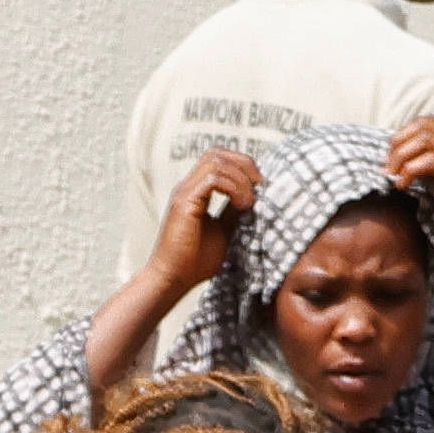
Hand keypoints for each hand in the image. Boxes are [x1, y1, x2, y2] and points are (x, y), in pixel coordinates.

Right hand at [151, 147, 260, 286]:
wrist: (172, 279)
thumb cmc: (195, 261)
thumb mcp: (225, 230)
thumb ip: (235, 211)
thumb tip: (256, 197)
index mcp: (195, 191)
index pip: (220, 160)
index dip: (244, 166)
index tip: (261, 187)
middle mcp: (188, 186)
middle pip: (218, 153)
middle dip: (245, 164)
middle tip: (260, 186)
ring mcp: (184, 192)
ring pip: (216, 161)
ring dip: (240, 178)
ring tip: (249, 202)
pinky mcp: (184, 202)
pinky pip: (212, 178)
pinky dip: (233, 188)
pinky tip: (242, 206)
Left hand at [389, 114, 433, 256]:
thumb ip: (426, 173)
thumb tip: (394, 167)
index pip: (427, 122)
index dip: (403, 134)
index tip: (391, 159)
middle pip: (425, 124)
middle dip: (398, 143)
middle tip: (388, 168)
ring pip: (425, 139)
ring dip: (401, 156)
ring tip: (393, 177)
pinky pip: (430, 162)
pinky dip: (410, 171)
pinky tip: (403, 186)